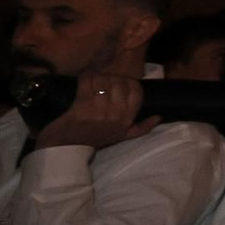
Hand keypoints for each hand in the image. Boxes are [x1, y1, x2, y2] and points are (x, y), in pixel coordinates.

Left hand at [35, 75, 155, 150]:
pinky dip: (85, 77)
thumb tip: (159, 117)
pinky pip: (87, 83)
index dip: (129, 82)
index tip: (119, 82)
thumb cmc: (93, 140)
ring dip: (98, 77)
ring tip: (94, 79)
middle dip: (112, 77)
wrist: (65, 148)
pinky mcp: (80, 108)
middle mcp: (114, 116)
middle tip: (104, 79)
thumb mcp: (121, 137)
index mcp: (126, 121)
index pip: (136, 91)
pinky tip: (84, 79)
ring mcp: (97, 112)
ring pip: (103, 81)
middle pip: (120, 83)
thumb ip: (141, 128)